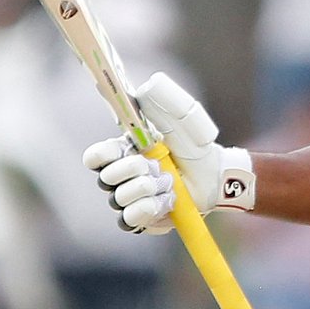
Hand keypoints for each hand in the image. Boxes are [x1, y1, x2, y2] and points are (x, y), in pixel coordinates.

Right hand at [82, 72, 256, 233]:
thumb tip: (144, 88)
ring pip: (119, 199)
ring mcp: (129, 198)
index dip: (102, 155)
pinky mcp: (140, 219)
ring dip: (148, 189)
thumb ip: (164, 99)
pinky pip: (129, 220)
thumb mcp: (182, 117)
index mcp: (123, 151)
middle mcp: (121, 176)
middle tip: (158, 165)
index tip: (123, 149)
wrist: (214, 176)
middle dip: (134, 171)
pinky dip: (149, 208)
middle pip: (106, 178)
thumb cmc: (195, 145)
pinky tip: (167, 200)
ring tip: (170, 183)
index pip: (94, 156)